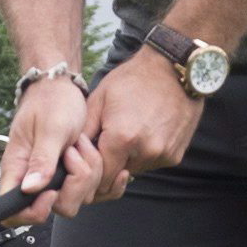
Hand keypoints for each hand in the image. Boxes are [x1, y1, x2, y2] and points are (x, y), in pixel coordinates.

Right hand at [5, 71, 99, 224]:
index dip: (35, 211)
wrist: (61, 88)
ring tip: (81, 146)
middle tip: (73, 155)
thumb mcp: (50, 128)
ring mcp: (53, 178)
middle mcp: (33, 179)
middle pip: (55, 208)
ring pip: (75, 198)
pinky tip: (98, 157)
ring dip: (88, 174)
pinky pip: (87, 190)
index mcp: (18, 169)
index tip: (53, 191)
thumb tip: (29, 189)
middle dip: (74, 186)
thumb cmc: (51, 102)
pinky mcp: (69, 175)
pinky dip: (98, 176)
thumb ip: (41, 160)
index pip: (13, 212)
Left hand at [78, 48, 205, 203]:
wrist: (173, 68)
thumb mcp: (99, 99)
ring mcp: (163, 155)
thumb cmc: (132, 79)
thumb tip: (70, 158)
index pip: (99, 178)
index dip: (89, 173)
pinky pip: (152, 163)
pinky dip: (145, 154)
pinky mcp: (175, 155)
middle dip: (107, 167)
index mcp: (122, 139)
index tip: (85, 161)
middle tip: (106, 143)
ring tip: (128, 131)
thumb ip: (84, 133)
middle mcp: (145, 152)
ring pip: (135, 171)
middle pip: (117, 178)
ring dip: (127, 160)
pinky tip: (145, 131)